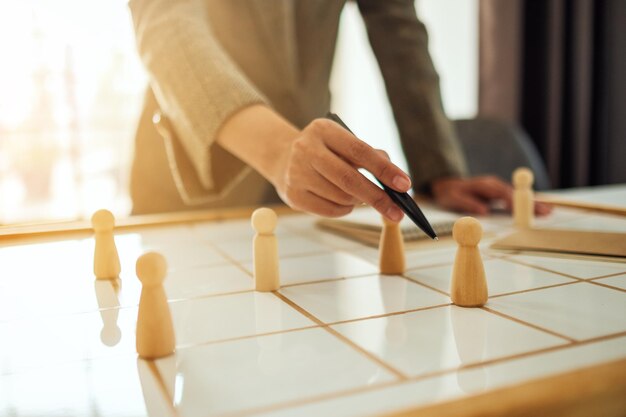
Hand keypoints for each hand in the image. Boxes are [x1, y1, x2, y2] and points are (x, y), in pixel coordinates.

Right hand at [273, 118, 410, 220]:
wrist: (282, 159)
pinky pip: (329, 210)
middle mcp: (306, 149)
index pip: (359, 150)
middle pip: (348, 179)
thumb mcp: (344, 143)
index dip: (384, 169)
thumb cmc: (325, 152)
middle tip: (397, 211)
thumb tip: (396, 180)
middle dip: (377, 197)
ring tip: (362, 197)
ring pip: (340, 197)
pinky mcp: (293, 196)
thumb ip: (370, 155)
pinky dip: (345, 210)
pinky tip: (345, 202)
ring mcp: (296, 173)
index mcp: (323, 130)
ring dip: (359, 202)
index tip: (405, 185)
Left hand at [431, 176, 551, 215]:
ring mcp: (498, 188)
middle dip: (531, 203)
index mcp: (485, 186)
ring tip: (549, 211)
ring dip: (533, 203)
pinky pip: (515, 199)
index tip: (524, 210)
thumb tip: (484, 211)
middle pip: (516, 195)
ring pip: (518, 197)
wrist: (446, 185)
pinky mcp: (499, 193)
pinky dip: (527, 204)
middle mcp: (494, 185)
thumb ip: (468, 204)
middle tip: (547, 211)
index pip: (503, 194)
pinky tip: (539, 209)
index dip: (515, 202)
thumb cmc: (449, 193)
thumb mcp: (454, 199)